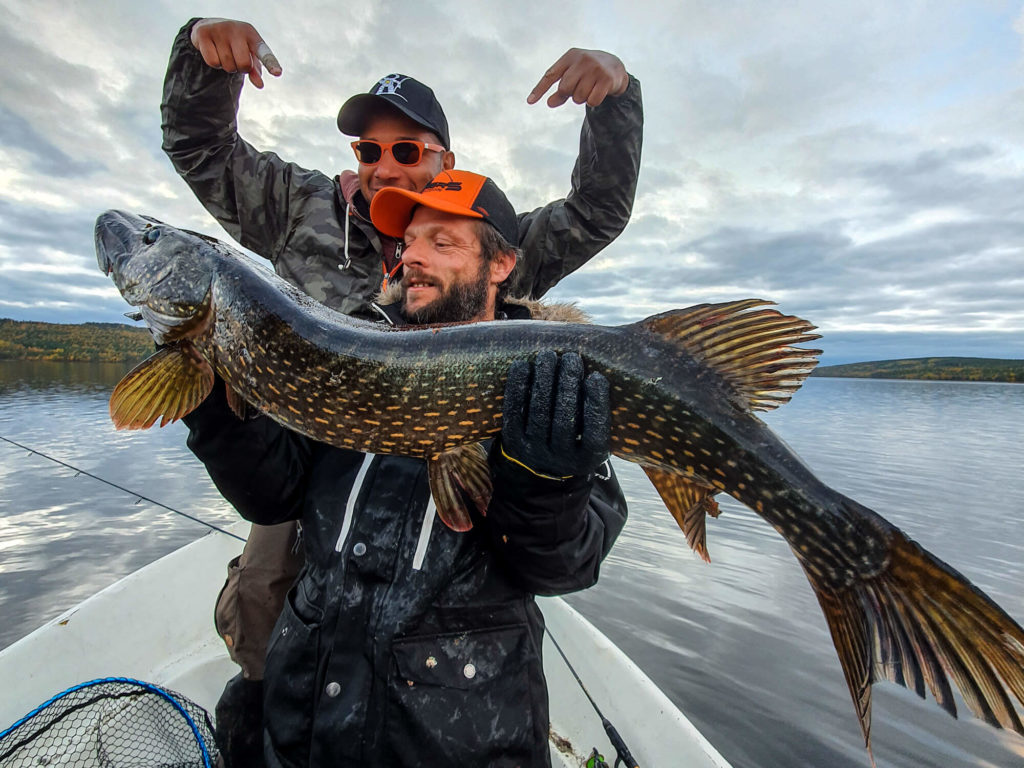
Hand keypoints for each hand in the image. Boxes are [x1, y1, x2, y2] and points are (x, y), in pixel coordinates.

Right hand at [190, 18, 281, 88]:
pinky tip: (213, 52)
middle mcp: (236, 29)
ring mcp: (220, 30)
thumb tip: (260, 85)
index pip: (263, 51)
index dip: (270, 63)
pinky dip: (214, 63)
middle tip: (235, 58)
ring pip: (227, 65)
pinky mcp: (204, 33)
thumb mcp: (248, 54)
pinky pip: (213, 62)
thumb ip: (255, 69)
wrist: (210, 26)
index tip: (277, 73)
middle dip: (240, 68)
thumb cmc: (235, 44)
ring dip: (227, 66)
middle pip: (243, 65)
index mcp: (251, 34)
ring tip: (224, 53)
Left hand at [500, 351, 610, 478]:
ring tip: (548, 356)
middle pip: (565, 419)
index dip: (596, 403)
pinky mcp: (513, 441)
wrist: (541, 468)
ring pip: (539, 413)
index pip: (594, 432)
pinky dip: (517, 387)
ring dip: (544, 381)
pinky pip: (513, 411)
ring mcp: (534, 451)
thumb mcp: (592, 437)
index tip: (596, 376)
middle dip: (568, 385)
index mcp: (588, 458)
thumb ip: (599, 413)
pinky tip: (522, 366)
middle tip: (571, 358)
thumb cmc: (575, 439)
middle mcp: (561, 459)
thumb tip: (602, 369)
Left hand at [527, 48, 628, 107]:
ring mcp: (595, 68)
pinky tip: (599, 92)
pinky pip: (592, 101)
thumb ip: (561, 89)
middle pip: (564, 88)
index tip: (530, 102)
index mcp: (570, 56)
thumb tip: (549, 103)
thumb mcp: (573, 76)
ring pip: (578, 97)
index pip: (551, 74)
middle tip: (576, 90)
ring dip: (582, 98)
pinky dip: (593, 102)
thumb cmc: (587, 72)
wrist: (614, 66)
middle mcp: (582, 59)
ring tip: (589, 88)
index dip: (540, 89)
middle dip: (568, 95)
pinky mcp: (607, 79)